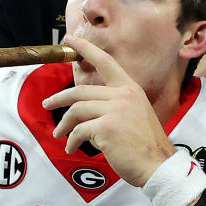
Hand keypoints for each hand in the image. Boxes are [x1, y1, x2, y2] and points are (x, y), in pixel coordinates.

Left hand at [42, 36, 175, 186]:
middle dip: (60, 99)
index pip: (105, 62)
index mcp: (130, 89)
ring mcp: (116, 110)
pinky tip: (72, 147)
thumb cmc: (145, 145)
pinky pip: (79, 131)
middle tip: (47, 105)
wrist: (158, 165)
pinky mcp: (107, 127)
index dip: (85, 48)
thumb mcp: (134, 115)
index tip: (69, 40)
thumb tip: (85, 108)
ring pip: (77, 110)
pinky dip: (72, 140)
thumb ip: (114, 105)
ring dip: (64, 124)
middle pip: (81, 91)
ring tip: (59, 134)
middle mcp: (123, 95)